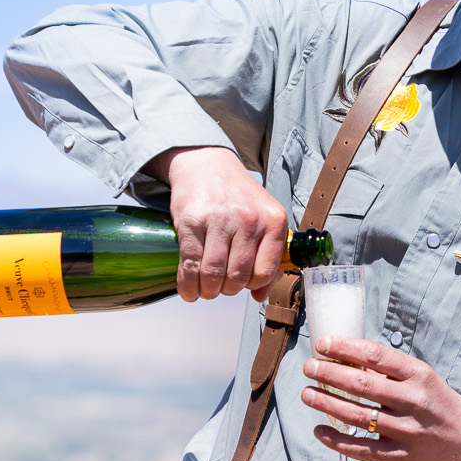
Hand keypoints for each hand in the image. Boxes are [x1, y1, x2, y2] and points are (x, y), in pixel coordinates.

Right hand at [148, 146, 288, 302]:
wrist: (207, 164)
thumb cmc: (237, 196)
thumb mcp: (263, 220)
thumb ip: (268, 258)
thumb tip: (260, 296)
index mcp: (273, 221)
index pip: (264, 273)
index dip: (251, 286)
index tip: (243, 285)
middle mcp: (248, 220)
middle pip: (237, 277)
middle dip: (226, 291)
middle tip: (220, 288)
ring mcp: (219, 220)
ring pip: (213, 274)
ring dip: (207, 291)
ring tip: (205, 289)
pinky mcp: (192, 221)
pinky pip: (191, 264)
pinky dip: (188, 285)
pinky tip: (189, 290)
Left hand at [302, 335, 460, 460]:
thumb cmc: (439, 405)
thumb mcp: (423, 380)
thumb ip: (391, 372)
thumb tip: (348, 358)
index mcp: (419, 375)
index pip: (376, 355)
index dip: (346, 347)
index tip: (323, 343)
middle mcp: (414, 401)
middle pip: (362, 383)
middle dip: (329, 373)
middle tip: (309, 367)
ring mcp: (407, 430)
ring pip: (357, 415)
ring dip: (327, 403)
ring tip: (307, 394)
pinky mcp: (401, 456)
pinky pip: (362, 449)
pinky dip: (337, 441)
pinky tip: (319, 431)